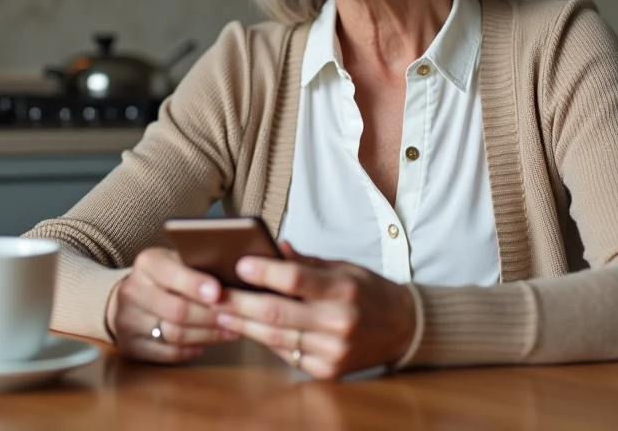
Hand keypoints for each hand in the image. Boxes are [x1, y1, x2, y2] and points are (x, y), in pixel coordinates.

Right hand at [109, 248, 239, 362]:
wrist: (133, 296)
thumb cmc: (168, 277)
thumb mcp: (179, 261)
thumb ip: (200, 267)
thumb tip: (238, 277)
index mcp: (148, 263)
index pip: (173, 275)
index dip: (196, 285)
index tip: (218, 293)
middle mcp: (132, 291)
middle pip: (178, 310)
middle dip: (211, 316)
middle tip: (237, 318)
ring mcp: (127, 320)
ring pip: (175, 334)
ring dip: (207, 335)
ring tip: (230, 331)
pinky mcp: (129, 346)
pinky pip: (167, 353)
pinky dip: (191, 350)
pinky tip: (205, 344)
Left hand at [214, 241, 417, 379]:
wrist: (403, 328)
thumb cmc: (368, 292)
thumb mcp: (344, 268)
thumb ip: (306, 262)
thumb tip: (272, 246)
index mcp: (344, 289)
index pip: (296, 279)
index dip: (264, 273)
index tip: (239, 264)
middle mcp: (339, 322)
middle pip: (278, 312)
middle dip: (240, 302)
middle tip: (213, 293)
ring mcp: (334, 351)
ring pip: (277, 337)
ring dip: (244, 325)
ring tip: (221, 311)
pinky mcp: (329, 371)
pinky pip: (288, 355)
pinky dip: (266, 341)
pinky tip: (247, 329)